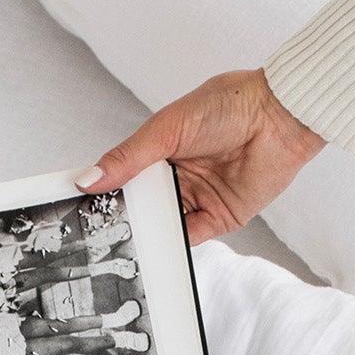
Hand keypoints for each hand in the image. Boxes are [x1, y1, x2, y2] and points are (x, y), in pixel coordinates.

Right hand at [76, 70, 324, 244]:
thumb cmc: (227, 105)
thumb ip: (129, 157)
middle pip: (142, 204)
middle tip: (92, 234)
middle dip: (122, 218)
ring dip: (147, 234)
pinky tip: (155, 248)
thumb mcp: (167, 128)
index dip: (103, 190)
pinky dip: (174, 245)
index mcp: (159, 149)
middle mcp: (177, 175)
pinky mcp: (220, 217)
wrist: (279, 116)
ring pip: (164, 223)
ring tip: (121, 244)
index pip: (124, 175)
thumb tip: (89, 178)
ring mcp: (197, 197)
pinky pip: (190, 236)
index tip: (76, 206)